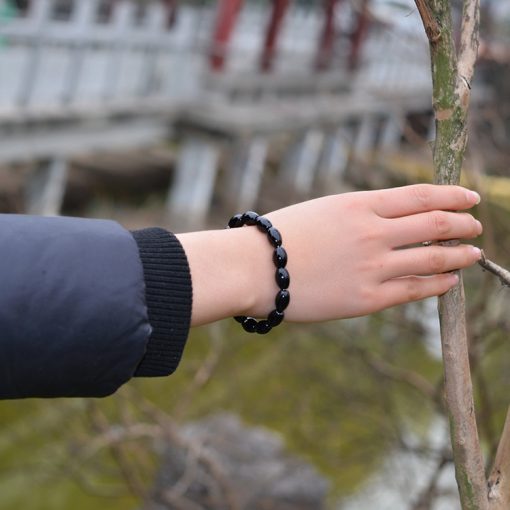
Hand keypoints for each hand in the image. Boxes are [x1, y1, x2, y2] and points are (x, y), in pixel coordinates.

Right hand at [178, 184, 481, 325]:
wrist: (254, 268)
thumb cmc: (281, 237)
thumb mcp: (323, 211)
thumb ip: (359, 214)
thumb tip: (392, 220)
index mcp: (360, 205)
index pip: (421, 195)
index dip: (453, 195)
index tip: (471, 197)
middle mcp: (373, 233)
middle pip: (435, 224)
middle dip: (463, 224)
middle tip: (476, 226)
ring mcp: (372, 266)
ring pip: (432, 258)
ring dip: (459, 255)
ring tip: (473, 254)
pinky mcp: (367, 299)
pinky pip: (413, 290)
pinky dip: (437, 284)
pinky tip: (449, 281)